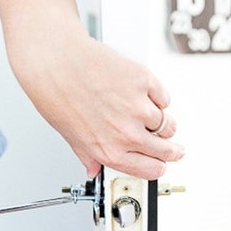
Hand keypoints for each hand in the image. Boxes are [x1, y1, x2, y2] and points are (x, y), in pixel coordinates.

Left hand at [0, 0, 183, 179]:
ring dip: (163, 122)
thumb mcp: (71, 137)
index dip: (158, 168)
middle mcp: (127, 134)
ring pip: (167, 124)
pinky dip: (158, 97)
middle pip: (165, 150)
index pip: (150, 170)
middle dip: (172, 151)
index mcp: (110, 152)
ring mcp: (138, 108)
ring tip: (149, 115)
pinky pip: (163, 97)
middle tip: (175, 147)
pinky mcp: (144, 82)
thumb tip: (93, 168)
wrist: (55, 61)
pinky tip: (143, 94)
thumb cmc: (57, 95)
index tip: (162, 164)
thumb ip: (88, 155)